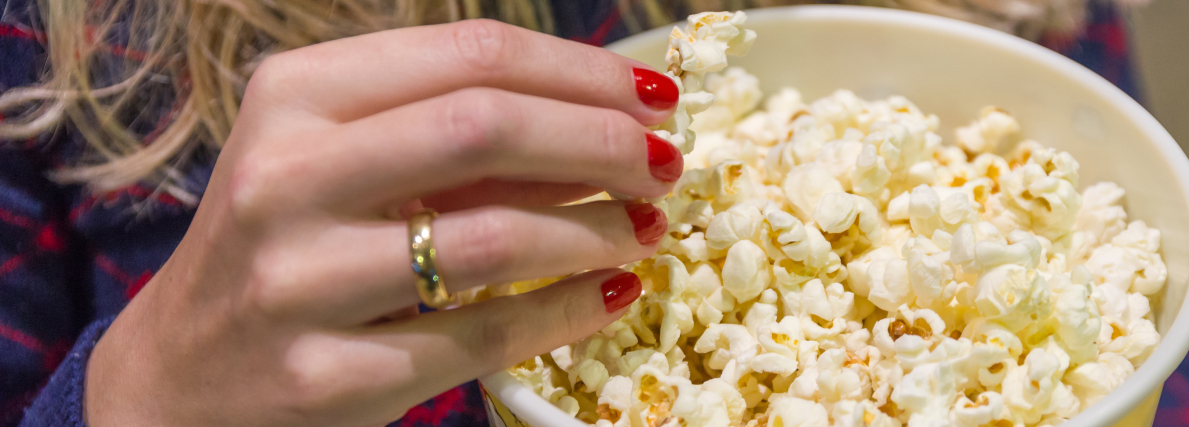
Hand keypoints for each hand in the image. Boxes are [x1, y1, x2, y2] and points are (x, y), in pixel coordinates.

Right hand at [85, 19, 681, 425]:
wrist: (181, 377)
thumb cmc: (286, 244)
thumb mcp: (342, 161)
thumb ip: (455, 136)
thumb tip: (609, 125)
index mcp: (294, 96)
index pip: (469, 53)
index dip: (582, 70)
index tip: (653, 95)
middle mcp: (285, 176)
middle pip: (485, 127)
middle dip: (603, 141)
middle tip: (664, 163)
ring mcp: (299, 281)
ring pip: (493, 237)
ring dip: (598, 229)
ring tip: (646, 229)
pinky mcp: (327, 376)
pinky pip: (485, 334)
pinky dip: (570, 309)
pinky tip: (613, 293)